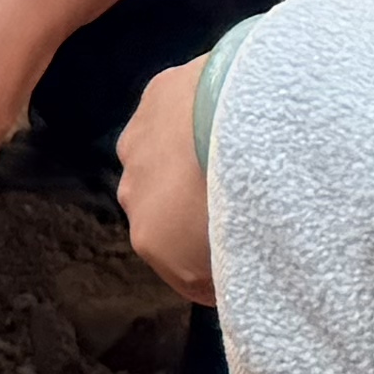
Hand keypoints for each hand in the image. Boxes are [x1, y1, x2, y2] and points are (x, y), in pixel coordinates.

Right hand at [117, 59, 220, 304]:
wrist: (234, 124)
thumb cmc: (241, 201)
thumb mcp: (241, 260)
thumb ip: (229, 273)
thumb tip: (232, 278)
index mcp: (150, 241)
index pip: (181, 268)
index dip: (212, 266)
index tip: (242, 259)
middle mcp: (131, 194)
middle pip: (166, 209)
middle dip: (194, 210)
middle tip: (240, 203)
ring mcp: (137, 142)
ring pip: (162, 160)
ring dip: (186, 162)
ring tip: (233, 156)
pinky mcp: (154, 95)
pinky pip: (174, 116)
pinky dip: (194, 120)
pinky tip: (225, 117)